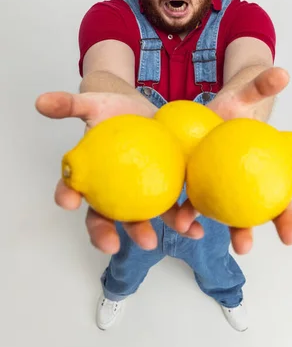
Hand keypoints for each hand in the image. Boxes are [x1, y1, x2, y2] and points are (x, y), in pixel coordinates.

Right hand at [35, 91, 204, 253]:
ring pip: (138, 218)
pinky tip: (196, 230)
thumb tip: (40, 101)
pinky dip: (183, 220)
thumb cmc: (111, 109)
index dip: (66, 196)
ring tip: (153, 243)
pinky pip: (172, 207)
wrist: (140, 107)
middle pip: (103, 216)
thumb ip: (69, 103)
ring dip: (144, 233)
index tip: (67, 200)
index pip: (71, 189)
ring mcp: (137, 193)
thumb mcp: (92, 102)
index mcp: (89, 174)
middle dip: (104, 233)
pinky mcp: (164, 189)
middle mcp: (110, 191)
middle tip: (110, 244)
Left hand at [179, 67, 291, 253]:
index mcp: (273, 158)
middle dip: (284, 219)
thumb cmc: (230, 110)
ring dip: (242, 231)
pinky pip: (198, 207)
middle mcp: (256, 180)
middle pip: (275, 203)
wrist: (200, 120)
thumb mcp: (244, 95)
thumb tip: (283, 74)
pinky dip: (193, 217)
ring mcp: (229, 190)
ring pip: (239, 215)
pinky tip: (188, 225)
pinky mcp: (199, 192)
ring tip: (243, 245)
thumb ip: (260, 85)